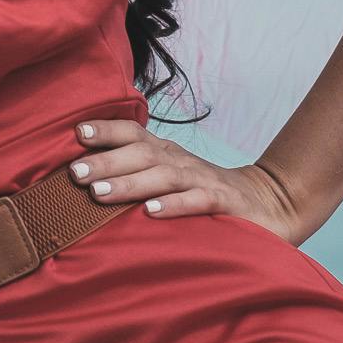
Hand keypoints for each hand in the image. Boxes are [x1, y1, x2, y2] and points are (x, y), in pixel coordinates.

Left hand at [62, 117, 313, 244]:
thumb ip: (135, 176)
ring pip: (163, 176)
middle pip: (141, 153)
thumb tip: (84, 183)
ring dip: (130, 183)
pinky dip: (174, 205)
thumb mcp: (168, 179)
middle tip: (75, 173)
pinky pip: (197, 201)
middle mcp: (180, 161)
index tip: (77, 133)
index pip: (133, 133)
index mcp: (165, 152)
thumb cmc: (203, 193)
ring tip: (99, 194)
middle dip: (106, 160)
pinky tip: (151, 212)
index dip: (107, 130)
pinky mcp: (223, 202)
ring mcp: (202, 180)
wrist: (267, 202)